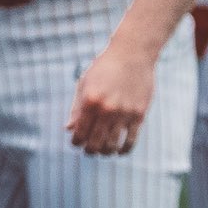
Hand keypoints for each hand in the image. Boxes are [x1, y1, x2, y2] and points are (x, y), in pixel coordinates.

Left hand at [66, 39, 156, 154]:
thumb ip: (76, 109)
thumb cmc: (104, 68)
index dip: (76, 142)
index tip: (77, 143)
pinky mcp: (139, 115)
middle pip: (95, 143)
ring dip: (106, 152)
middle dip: (90, 150)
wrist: (132, 54)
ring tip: (104, 151)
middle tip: (90, 150)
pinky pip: (131, 140)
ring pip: (112, 145)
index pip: (79, 133)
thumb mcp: (85, 84)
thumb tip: (69, 129)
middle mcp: (106, 109)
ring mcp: (124, 113)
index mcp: (89, 101)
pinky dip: (124, 149)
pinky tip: (120, 151)